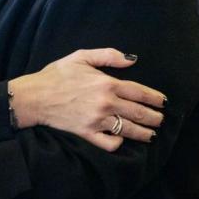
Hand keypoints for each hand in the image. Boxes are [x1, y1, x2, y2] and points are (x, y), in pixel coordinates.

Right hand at [8, 48, 166, 151]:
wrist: (35, 96)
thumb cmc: (56, 75)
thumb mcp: (81, 57)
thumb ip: (108, 55)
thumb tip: (132, 59)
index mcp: (107, 83)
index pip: (140, 92)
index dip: (155, 98)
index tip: (163, 102)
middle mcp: (106, 103)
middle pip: (139, 112)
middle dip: (154, 118)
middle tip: (161, 120)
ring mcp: (97, 120)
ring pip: (129, 130)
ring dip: (144, 133)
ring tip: (151, 135)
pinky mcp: (87, 134)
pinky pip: (109, 143)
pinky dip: (118, 143)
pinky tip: (121, 141)